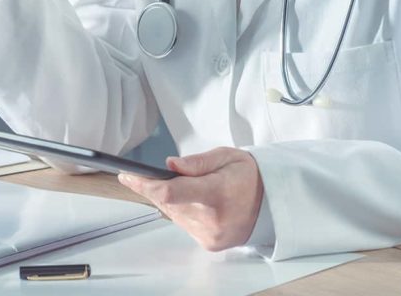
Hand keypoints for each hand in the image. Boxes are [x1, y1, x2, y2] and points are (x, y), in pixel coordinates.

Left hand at [118, 147, 263, 250]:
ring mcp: (211, 234)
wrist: (273, 204)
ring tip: (181, 186)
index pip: (170, 193)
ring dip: (169, 200)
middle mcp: (212, 219)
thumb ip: (196, 162)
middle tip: (144, 176)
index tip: (127, 176)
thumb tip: (169, 166)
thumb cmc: (249, 176)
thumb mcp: (226, 157)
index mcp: (217, 193)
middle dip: (154, 189)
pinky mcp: (209, 243)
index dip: (144, 185)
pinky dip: (182, 211)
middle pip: (167, 203)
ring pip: (173, 214)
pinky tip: (192, 202)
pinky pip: (183, 224)